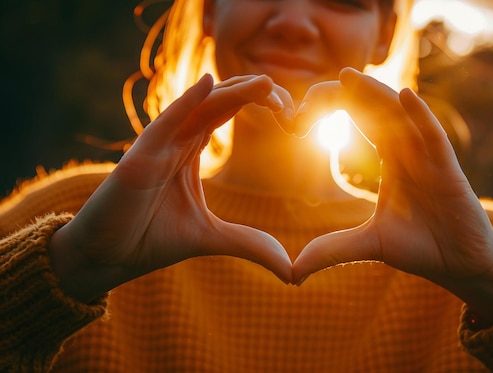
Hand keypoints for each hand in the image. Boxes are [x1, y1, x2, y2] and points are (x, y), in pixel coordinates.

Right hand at [49, 74, 293, 301]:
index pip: (227, 112)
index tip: (291, 114)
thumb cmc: (150, 238)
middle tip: (288, 102)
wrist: (107, 257)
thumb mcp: (212, 239)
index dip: (258, 103)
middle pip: (219, 102)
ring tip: (265, 83)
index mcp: (190, 148)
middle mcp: (175, 140)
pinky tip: (208, 84)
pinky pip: (163, 124)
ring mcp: (157, 146)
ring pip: (197, 106)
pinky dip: (185, 102)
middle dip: (254, 95)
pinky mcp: (139, 160)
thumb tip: (290, 270)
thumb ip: (250, 244)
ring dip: (232, 93)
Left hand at [291, 68, 492, 322]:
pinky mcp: (448, 170)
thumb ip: (332, 250)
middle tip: (328, 78)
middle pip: (379, 114)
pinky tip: (405, 95)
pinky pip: (434, 136)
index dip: (341, 111)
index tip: (311, 105)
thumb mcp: (369, 245)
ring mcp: (429, 159)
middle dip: (354, 96)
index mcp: (392, 162)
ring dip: (379, 96)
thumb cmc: (422, 247)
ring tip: (351, 77)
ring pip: (402, 118)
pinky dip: (421, 115)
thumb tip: (293, 272)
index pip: (364, 126)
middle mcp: (410, 154)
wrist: (461, 265)